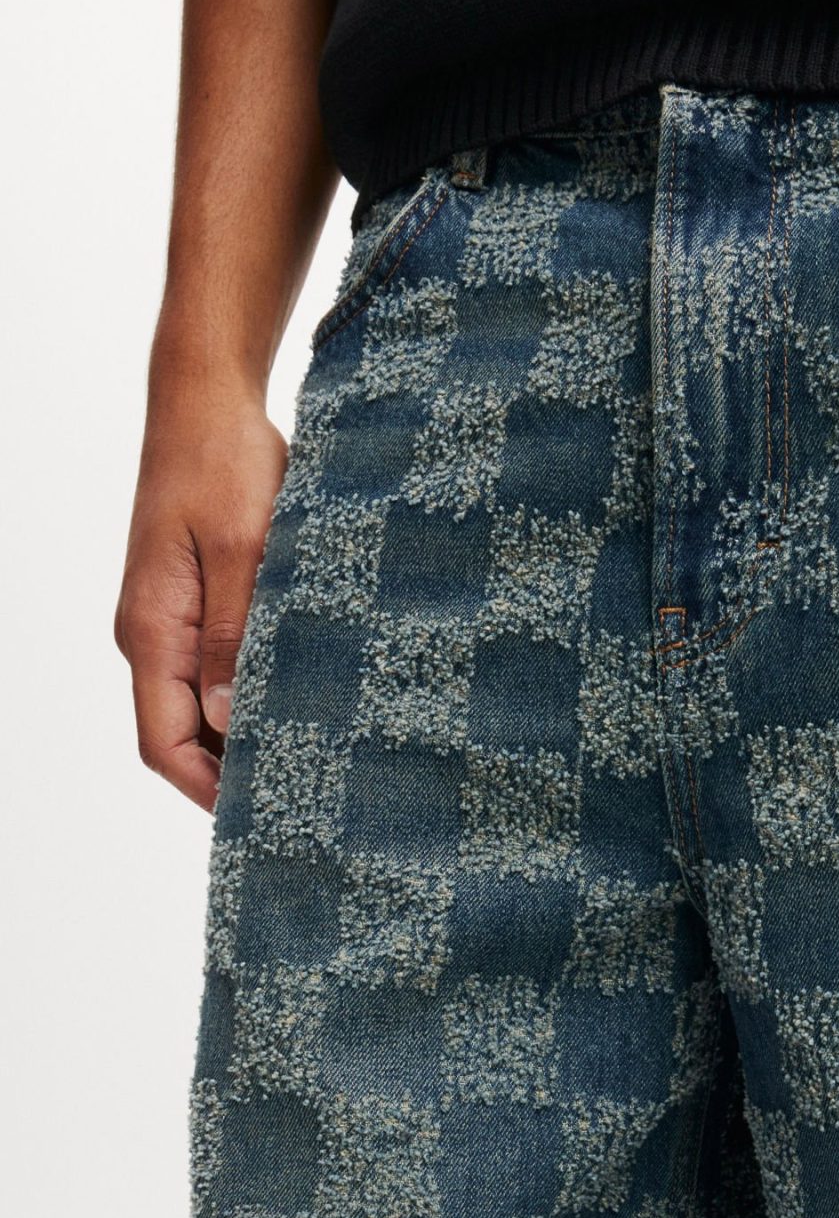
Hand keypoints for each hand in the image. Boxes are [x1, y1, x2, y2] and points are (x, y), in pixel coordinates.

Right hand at [114, 373, 286, 810]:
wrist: (206, 399)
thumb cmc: (223, 461)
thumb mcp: (245, 548)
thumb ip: (234, 636)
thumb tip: (225, 720)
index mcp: (152, 630)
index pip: (163, 744)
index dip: (208, 792)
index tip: (265, 817)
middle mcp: (150, 634)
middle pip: (178, 736)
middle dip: (229, 774)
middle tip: (304, 798)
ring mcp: (169, 619)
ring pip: (196, 705)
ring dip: (242, 734)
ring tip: (309, 758)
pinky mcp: (193, 601)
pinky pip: (209, 669)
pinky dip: (245, 694)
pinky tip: (297, 700)